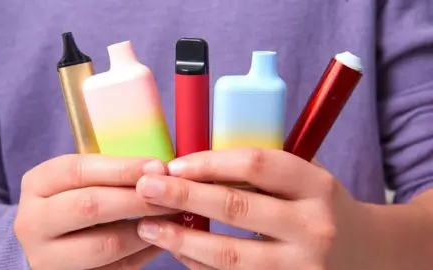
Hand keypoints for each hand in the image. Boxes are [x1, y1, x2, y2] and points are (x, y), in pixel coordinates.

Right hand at [15, 154, 174, 269]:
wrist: (49, 238)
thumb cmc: (75, 197)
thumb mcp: (80, 178)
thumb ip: (111, 171)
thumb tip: (158, 169)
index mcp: (37, 185)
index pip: (78, 171)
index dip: (122, 168)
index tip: (157, 166)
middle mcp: (33, 222)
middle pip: (90, 207)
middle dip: (138, 199)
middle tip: (171, 194)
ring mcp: (47, 257)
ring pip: (106, 245)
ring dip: (147, 229)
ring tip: (172, 216)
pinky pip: (116, 269)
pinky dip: (144, 252)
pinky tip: (162, 238)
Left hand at [135, 148, 370, 269]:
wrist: (368, 253)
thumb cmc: (322, 206)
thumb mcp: (305, 179)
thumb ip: (260, 172)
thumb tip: (194, 167)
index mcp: (315, 186)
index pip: (254, 165)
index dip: (208, 163)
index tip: (174, 164)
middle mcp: (313, 226)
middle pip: (235, 208)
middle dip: (183, 197)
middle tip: (145, 188)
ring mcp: (303, 267)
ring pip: (229, 256)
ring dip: (182, 241)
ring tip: (147, 227)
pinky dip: (200, 266)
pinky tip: (178, 252)